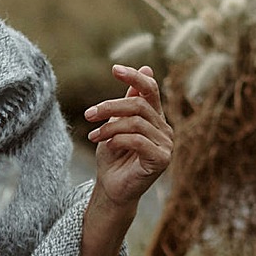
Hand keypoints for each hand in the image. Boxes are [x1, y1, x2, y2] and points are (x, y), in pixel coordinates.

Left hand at [85, 64, 173, 207]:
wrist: (112, 188)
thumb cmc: (113, 157)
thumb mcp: (116, 124)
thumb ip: (128, 101)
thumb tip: (147, 66)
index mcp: (155, 118)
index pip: (151, 89)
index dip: (135, 76)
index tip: (115, 69)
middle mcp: (164, 129)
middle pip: (138, 105)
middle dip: (110, 107)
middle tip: (89, 114)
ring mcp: (166, 145)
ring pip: (136, 122)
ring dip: (109, 127)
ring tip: (94, 136)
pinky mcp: (162, 159)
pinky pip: (138, 140)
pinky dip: (118, 140)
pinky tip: (107, 146)